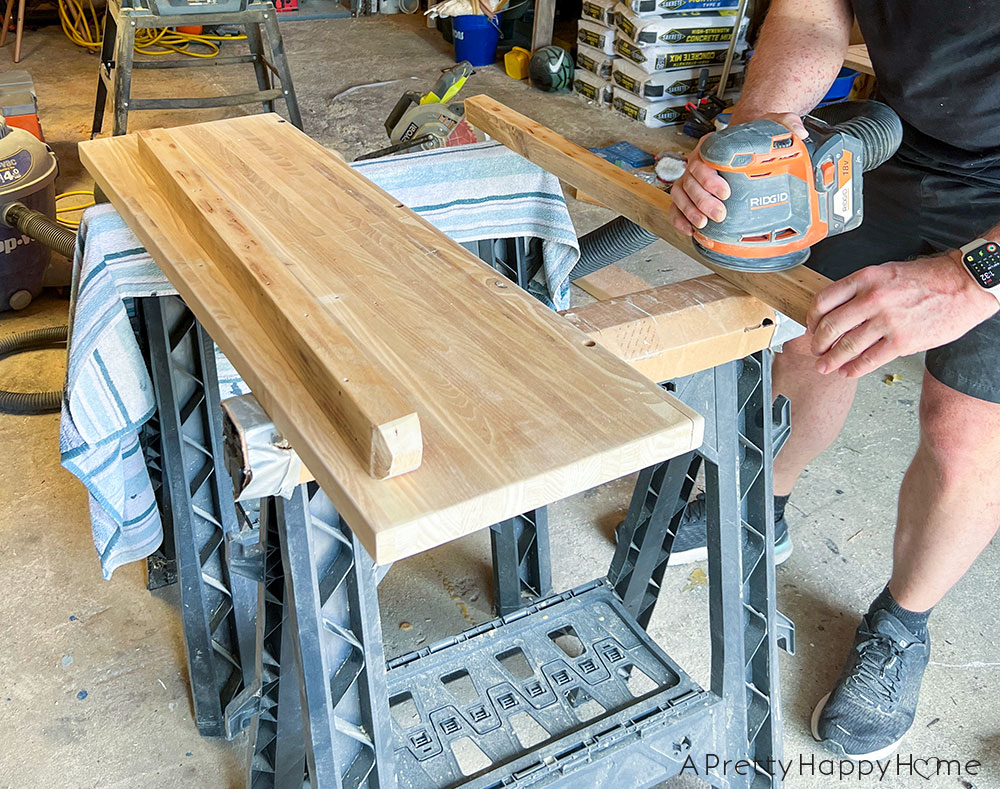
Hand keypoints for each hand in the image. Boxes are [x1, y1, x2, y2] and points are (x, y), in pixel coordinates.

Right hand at [669, 112, 808, 235]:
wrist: (741, 143)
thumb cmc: (750, 137)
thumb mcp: (769, 124)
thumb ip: (784, 124)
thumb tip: (799, 132)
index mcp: (710, 146)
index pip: (702, 162)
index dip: (709, 179)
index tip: (726, 192)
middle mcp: (696, 162)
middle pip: (690, 182)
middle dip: (702, 201)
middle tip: (719, 213)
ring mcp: (690, 179)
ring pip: (680, 195)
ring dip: (690, 211)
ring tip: (703, 224)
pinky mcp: (687, 194)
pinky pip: (676, 206)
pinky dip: (680, 219)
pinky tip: (691, 230)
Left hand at [808, 253, 999, 377]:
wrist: (964, 285)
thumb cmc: (929, 278)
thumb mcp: (886, 272)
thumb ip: (861, 289)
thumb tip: (839, 309)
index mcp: (865, 279)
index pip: (823, 301)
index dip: (811, 318)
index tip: (811, 327)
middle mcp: (872, 299)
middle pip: (830, 327)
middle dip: (818, 343)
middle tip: (816, 350)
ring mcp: (887, 322)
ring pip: (846, 346)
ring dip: (831, 360)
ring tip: (825, 366)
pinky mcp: (902, 342)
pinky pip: (869, 360)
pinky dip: (853, 369)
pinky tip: (847, 372)